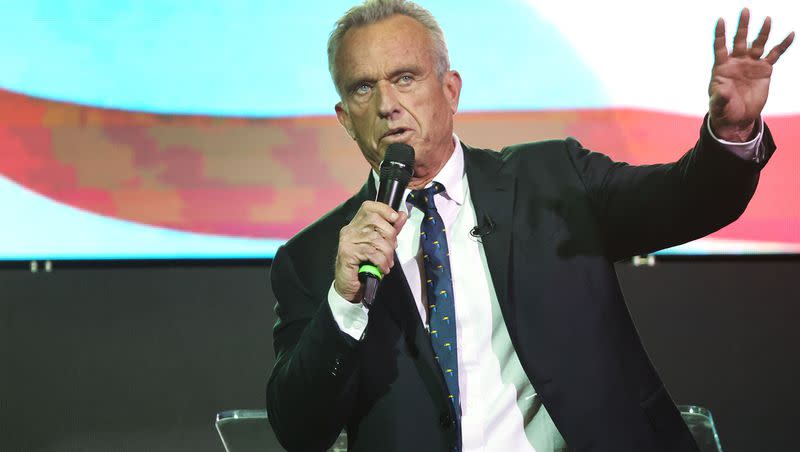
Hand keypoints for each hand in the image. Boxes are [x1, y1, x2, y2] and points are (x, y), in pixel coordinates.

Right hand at [334, 201, 407, 302]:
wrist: (349, 287)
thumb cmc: (365, 266)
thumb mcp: (381, 246)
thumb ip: (391, 230)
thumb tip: (402, 215)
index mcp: (356, 225)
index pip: (369, 207)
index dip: (384, 209)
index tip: (395, 218)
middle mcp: (350, 230)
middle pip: (374, 220)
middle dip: (389, 234)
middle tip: (392, 248)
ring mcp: (347, 241)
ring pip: (375, 238)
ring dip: (387, 252)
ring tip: (388, 262)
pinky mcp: (347, 253)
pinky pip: (371, 253)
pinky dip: (381, 261)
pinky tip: (383, 268)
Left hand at [709, 8, 793, 141]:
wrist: (737, 117)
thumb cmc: (723, 110)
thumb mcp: (718, 106)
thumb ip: (719, 98)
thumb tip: (723, 91)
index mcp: (721, 67)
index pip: (720, 47)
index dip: (720, 34)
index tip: (721, 20)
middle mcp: (736, 62)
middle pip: (739, 40)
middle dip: (742, 26)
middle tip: (745, 10)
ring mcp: (751, 64)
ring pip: (757, 44)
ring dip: (762, 32)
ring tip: (766, 19)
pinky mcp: (764, 70)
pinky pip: (775, 54)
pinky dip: (782, 45)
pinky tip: (790, 34)